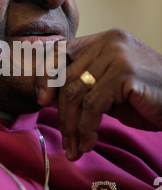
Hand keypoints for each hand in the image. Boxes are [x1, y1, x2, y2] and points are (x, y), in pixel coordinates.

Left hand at [36, 28, 161, 160]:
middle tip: (66, 141)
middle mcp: (108, 42)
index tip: (42, 102)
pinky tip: (88, 144)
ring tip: (75, 148)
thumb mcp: (110, 88)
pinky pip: (92, 105)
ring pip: (76, 94)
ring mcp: (117, 55)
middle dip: (62, 114)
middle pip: (67, 78)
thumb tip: (47, 98)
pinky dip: (86, 129)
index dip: (46, 76)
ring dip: (72, 127)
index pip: (61, 51)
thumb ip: (84, 86)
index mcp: (103, 40)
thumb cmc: (147, 97)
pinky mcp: (124, 73)